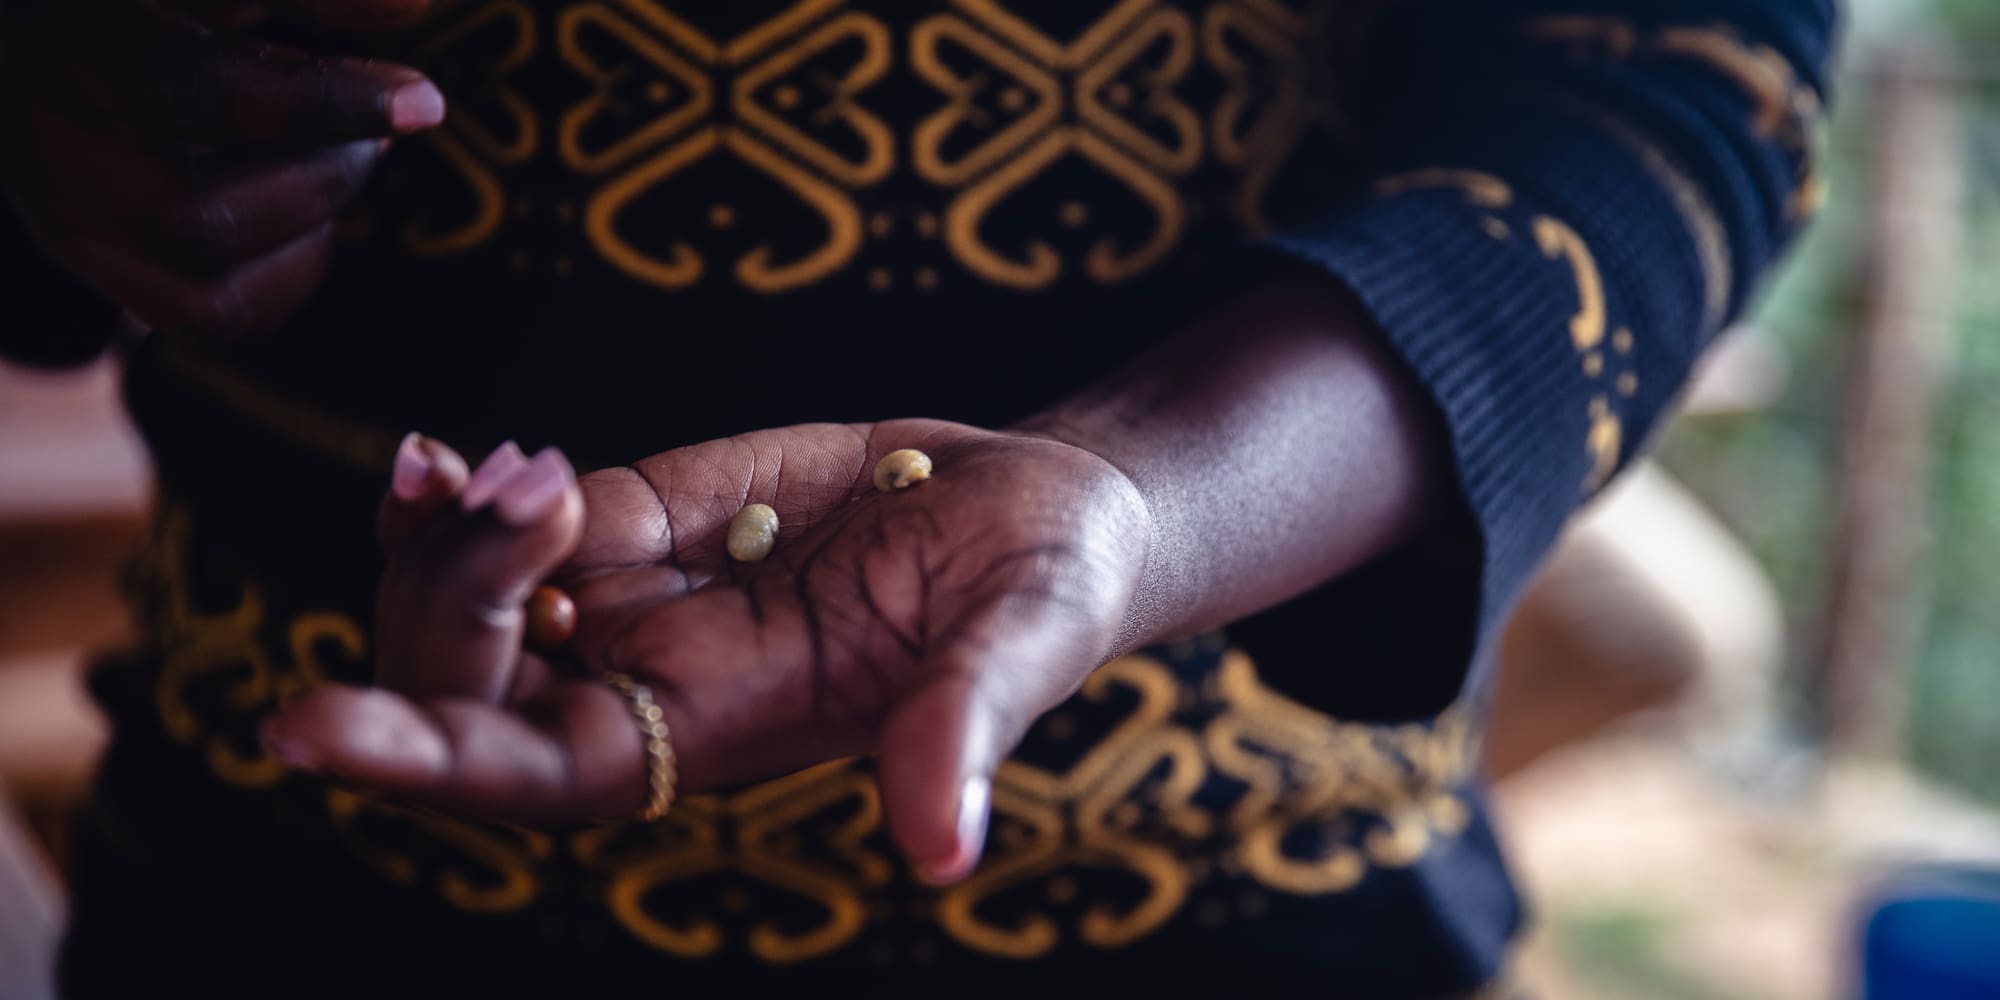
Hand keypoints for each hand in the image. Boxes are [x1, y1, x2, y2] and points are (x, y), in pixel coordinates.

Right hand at [0, 0, 438, 336]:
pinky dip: (291, 274)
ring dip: (312, 229)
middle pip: (200, 220)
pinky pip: (215, 319)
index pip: (194, 93)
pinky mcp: (103, 269)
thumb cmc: (157, 0)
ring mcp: (68, 223)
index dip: (320, 103)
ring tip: (341, 158)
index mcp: (73, 47)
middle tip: (377, 125)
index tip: (422, 100)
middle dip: (322, 177)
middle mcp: (50, 149)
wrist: (47, 32)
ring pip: (211, 291)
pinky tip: (308, 208)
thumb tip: (417, 3)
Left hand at [264, 421, 1151, 882]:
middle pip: (469, 679)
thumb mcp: (1024, 642)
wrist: (1043, 502)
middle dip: (449, 594)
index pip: (545, 772)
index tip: (305, 726)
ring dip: (441, 533)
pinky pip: (509, 519)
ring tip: (499, 465)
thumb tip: (939, 851)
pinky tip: (438, 457)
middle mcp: (656, 678)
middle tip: (535, 493)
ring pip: (463, 596)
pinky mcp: (641, 510)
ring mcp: (636, 592)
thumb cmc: (1047, 586)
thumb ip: (965, 730)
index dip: (427, 756)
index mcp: (727, 731)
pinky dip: (453, 494)